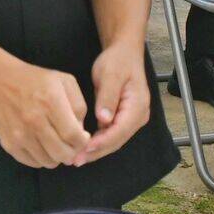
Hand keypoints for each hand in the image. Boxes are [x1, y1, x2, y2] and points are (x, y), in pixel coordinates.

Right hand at [0, 57, 88, 168]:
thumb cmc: (35, 80)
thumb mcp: (64, 81)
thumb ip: (78, 106)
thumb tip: (81, 132)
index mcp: (51, 102)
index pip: (73, 135)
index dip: (82, 142)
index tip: (83, 138)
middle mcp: (34, 120)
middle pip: (62, 153)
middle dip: (73, 152)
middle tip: (72, 145)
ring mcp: (20, 135)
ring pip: (48, 161)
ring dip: (57, 157)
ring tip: (57, 144)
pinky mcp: (9, 144)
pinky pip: (33, 162)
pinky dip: (42, 158)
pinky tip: (43, 145)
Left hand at [78, 42, 151, 165]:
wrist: (124, 52)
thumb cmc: (117, 60)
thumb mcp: (110, 74)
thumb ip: (108, 97)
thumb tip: (104, 119)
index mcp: (138, 106)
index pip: (119, 131)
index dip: (101, 143)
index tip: (82, 149)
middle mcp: (139, 116)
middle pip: (117, 140)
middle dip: (97, 152)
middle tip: (75, 160)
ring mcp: (133, 119)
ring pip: (114, 140)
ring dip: (96, 150)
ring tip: (76, 158)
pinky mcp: (124, 118)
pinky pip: (112, 134)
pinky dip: (98, 142)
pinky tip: (84, 147)